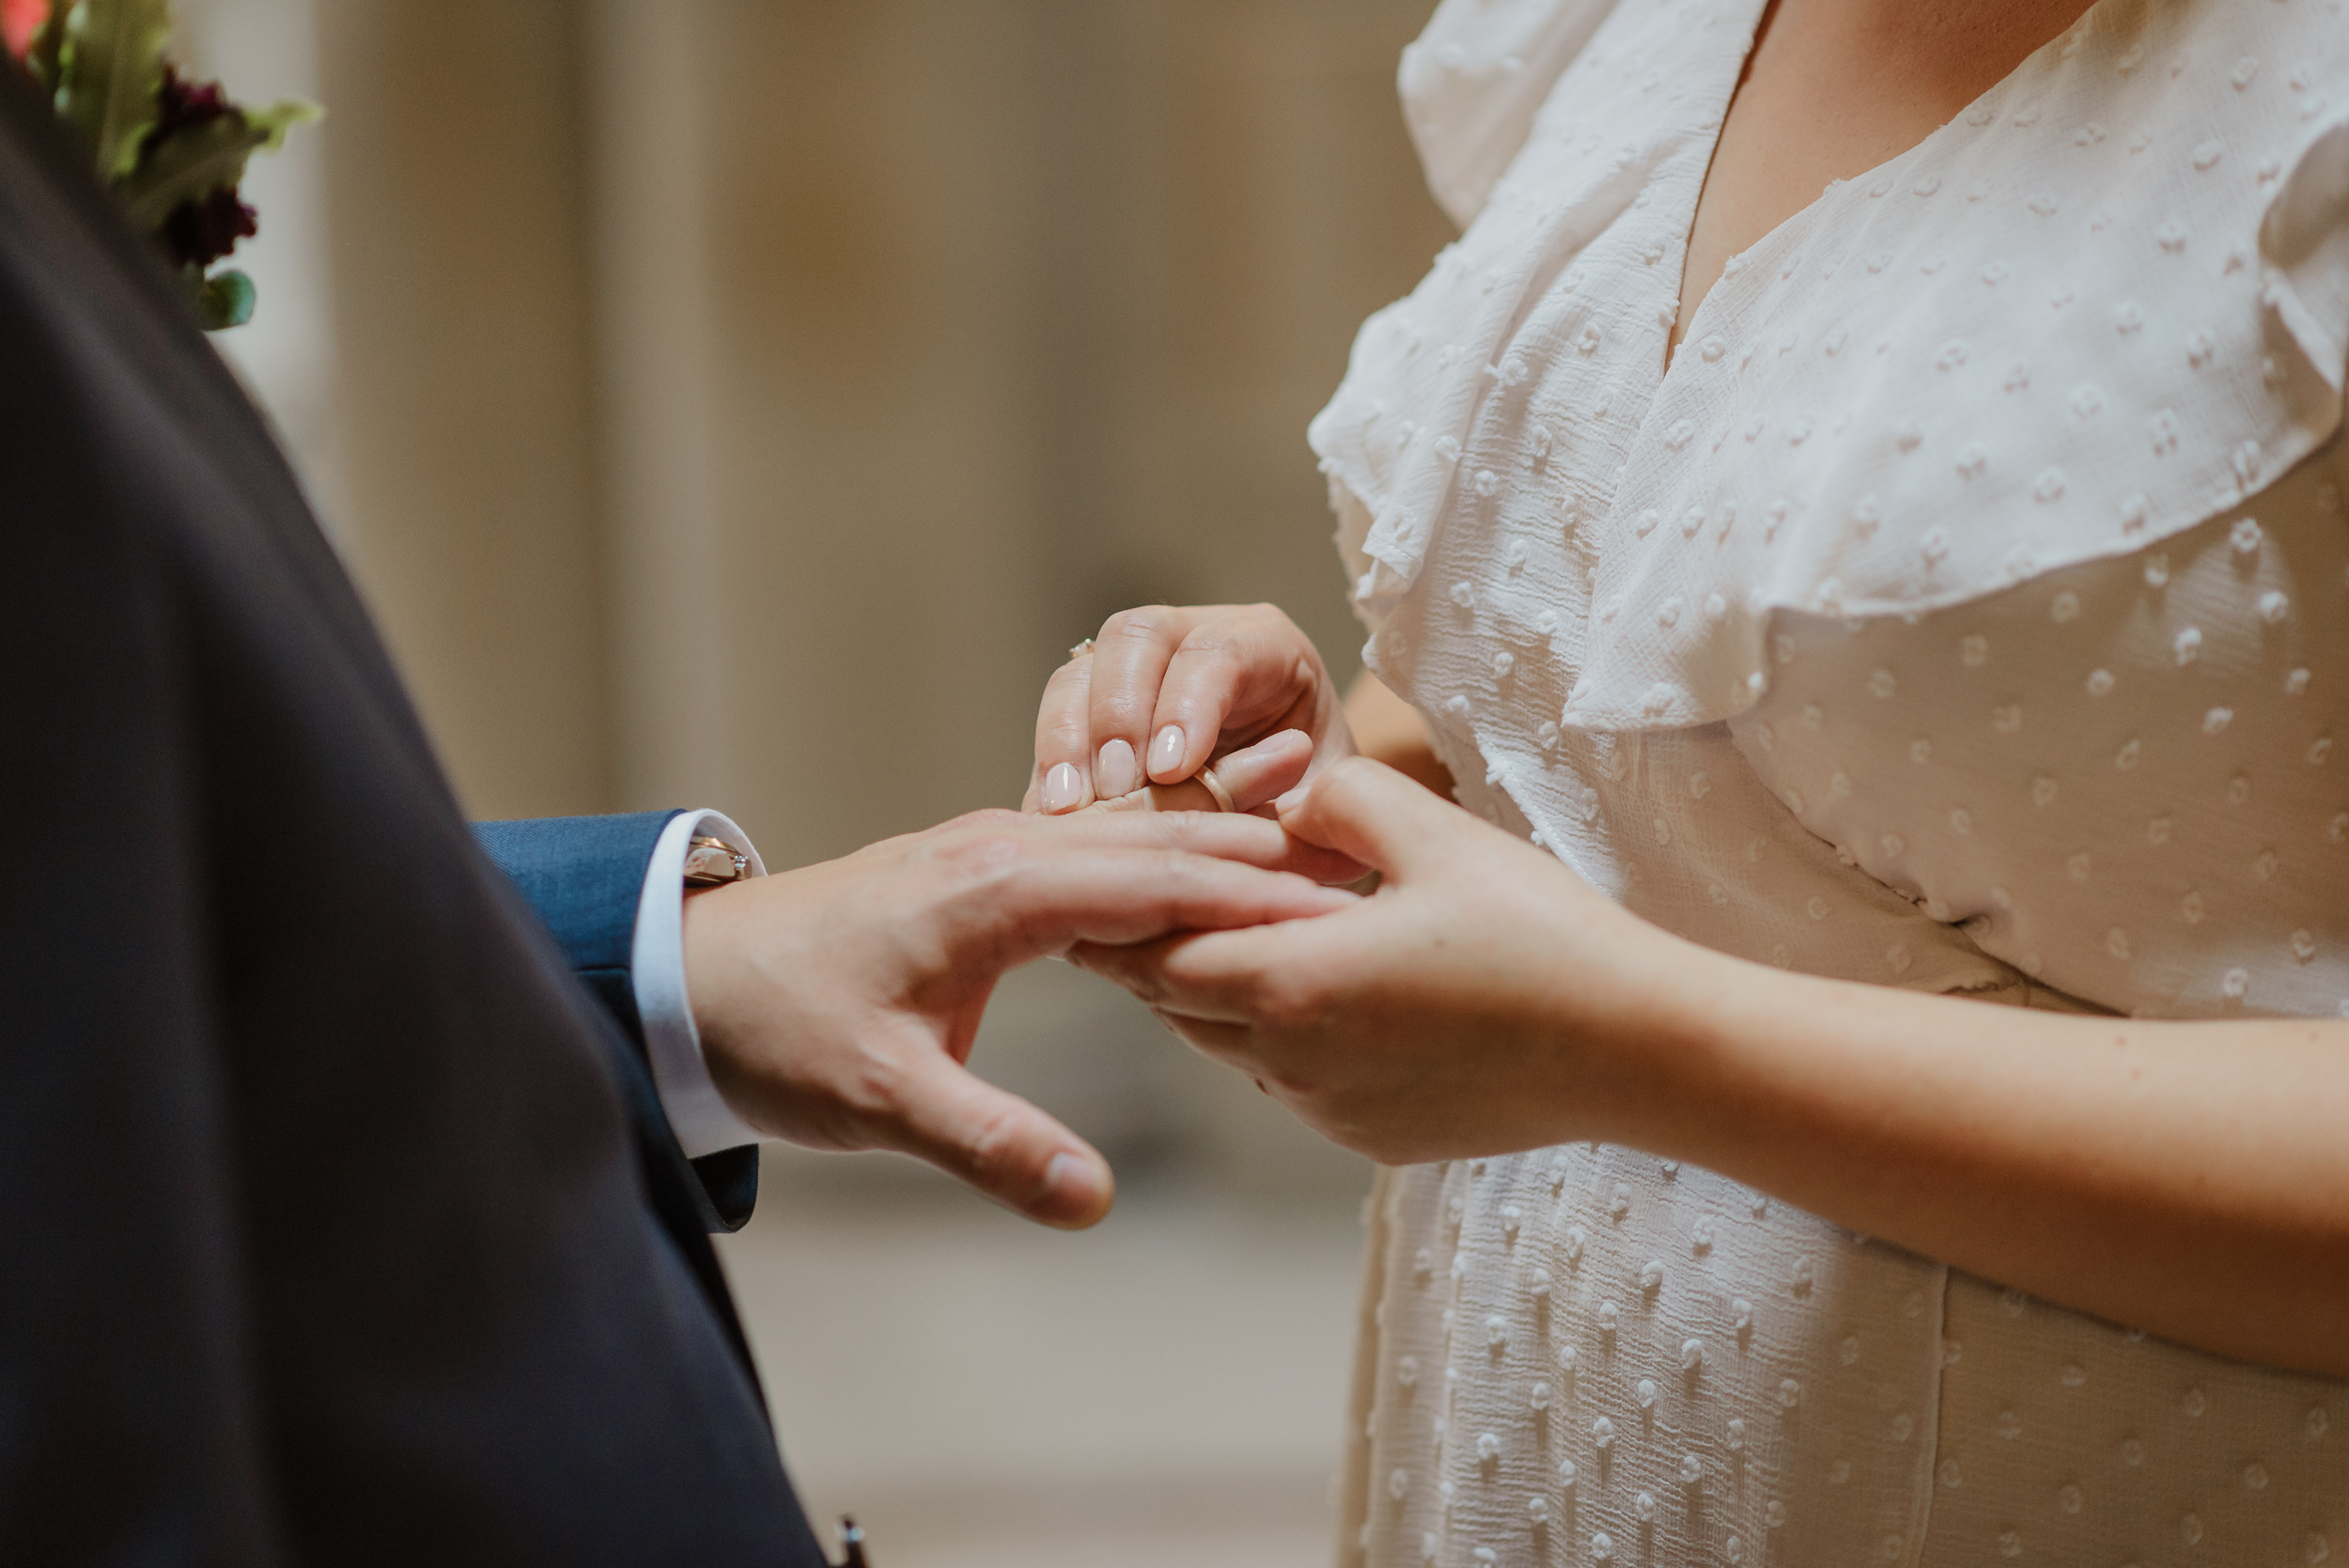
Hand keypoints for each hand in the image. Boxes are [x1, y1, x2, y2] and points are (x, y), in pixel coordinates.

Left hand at [679, 808, 1357, 1226]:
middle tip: (1371, 878)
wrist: (689, 976)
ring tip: (1320, 866)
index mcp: (1000, 888)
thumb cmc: (779, 1027)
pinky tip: (1207, 883)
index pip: (1160, 884)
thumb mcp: (883, 1100)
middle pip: (1165, 842)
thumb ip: (992, 1146)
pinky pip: (1100, 852)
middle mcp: (1007, 848)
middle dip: (1266, 861)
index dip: (1256, 906)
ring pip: (1135, 838)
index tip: (1347, 923)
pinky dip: (1169, 862)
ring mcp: (994, 848)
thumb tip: (1094, 1203)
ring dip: (1223, 852)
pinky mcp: (983, 869)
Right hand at [1025, 604, 1354, 813]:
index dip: (1189, 704)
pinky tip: (1055, 813)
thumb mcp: (1320, 810)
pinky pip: (1056, 716)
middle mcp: (1196, 639)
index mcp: (1271, 649)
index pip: (1220, 650)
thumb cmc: (1313, 813)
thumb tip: (1282, 786)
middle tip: (1117, 787)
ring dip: (1070, 736)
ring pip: (1084, 669)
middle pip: (1139, 637)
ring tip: (1072, 806)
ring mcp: (1136, 670)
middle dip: (1120, 711)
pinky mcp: (1092, 712)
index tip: (1172, 770)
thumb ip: (1298, 799)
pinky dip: (1051, 762)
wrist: (1286, 831)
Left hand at [1070, 759, 1693, 1163]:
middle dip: (1153, 953)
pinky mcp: (1368, 1136)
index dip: (1115, 919)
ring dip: (1217, 994)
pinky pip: (1289, 1080)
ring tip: (1209, 936)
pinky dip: (1276, 1034)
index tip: (1082, 886)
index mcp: (1292, 984)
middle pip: (1178, 1006)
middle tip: (1121, 903)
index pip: (1153, 957)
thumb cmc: (1540, 934)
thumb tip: (1282, 803)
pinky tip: (1309, 991)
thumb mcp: (1432, 832)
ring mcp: (1328, 1111)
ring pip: (1231, 1046)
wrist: (1635, 1051)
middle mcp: (1291, 1062)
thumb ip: (1336, 797)